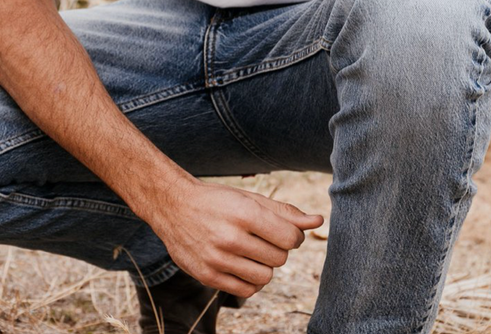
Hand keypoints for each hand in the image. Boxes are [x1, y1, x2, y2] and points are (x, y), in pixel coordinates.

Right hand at [145, 177, 323, 297]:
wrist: (173, 206)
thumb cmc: (217, 201)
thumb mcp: (248, 199)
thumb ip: (284, 212)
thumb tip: (317, 221)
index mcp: (243, 213)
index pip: (290, 238)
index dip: (292, 236)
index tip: (281, 231)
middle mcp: (230, 237)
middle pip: (279, 259)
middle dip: (277, 249)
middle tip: (261, 238)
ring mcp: (218, 259)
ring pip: (265, 277)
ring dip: (264, 265)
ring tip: (249, 250)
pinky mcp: (208, 277)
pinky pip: (247, 290)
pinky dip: (250, 280)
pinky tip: (240, 263)